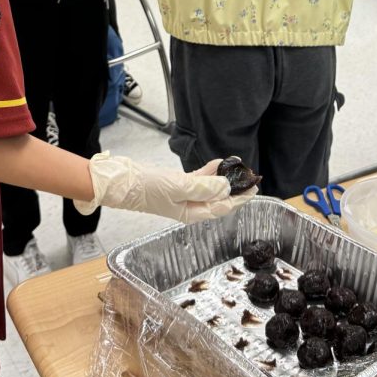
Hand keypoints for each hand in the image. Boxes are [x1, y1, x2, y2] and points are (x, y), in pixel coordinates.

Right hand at [73, 153, 255, 222]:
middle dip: (235, 189)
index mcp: (192, 213)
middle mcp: (190, 207)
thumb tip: (226, 187)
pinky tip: (218, 163)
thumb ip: (205, 187)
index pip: (223, 207)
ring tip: (237, 166)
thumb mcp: (179, 187)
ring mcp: (183, 195)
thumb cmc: (147, 189)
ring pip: (210, 188)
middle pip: (219, 199)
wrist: (122, 182)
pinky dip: (209, 171)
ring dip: (223, 178)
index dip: (240, 198)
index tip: (254, 188)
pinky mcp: (176, 184)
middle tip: (250, 176)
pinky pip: (199, 179)